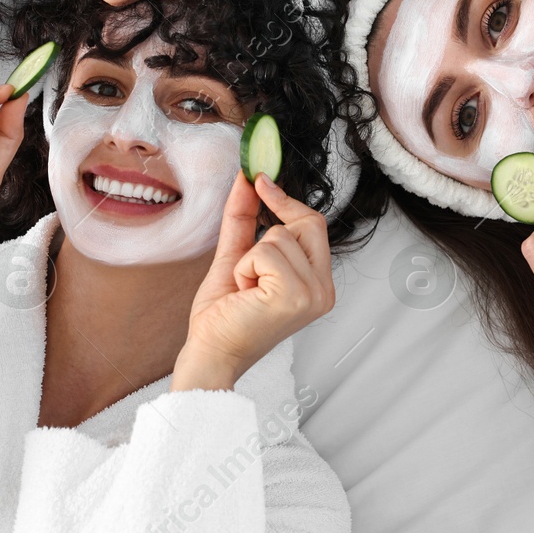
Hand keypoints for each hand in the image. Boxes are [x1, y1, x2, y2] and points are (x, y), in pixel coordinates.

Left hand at [172, 173, 335, 389]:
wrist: (210, 352)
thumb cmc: (224, 316)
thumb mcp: (236, 256)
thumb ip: (245, 217)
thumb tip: (248, 180)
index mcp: (318, 284)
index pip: (314, 224)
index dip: (286, 200)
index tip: (261, 180)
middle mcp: (323, 290)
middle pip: (305, 222)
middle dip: (266, 236)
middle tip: (248, 265)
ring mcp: (312, 294)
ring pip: (278, 236)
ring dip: (249, 259)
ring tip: (247, 290)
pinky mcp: (294, 294)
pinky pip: (265, 251)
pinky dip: (245, 267)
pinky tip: (245, 294)